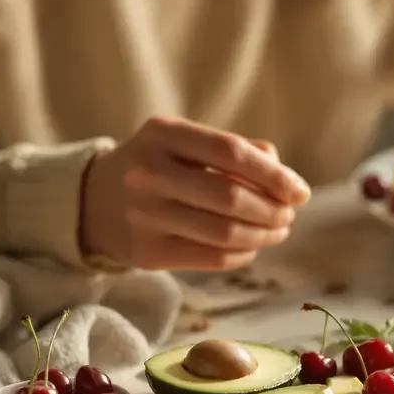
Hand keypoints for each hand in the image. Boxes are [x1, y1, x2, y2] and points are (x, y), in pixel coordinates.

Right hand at [80, 116, 310, 270]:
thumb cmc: (161, 166)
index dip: (274, 175)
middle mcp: (149, 172)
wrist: (93, 201)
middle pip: (232, 198)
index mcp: (164, 134)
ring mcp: (144, 215)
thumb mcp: (188, 142)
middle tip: (288, 215)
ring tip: (277, 231)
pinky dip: (243, 254)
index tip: (301, 192)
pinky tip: (250, 246)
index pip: (232, 152)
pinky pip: (212, 259)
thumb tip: (286, 180)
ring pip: (225, 234)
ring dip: (264, 236)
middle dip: (273, 211)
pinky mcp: (147, 252)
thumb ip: (239, 151)